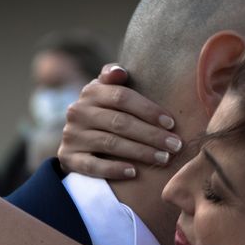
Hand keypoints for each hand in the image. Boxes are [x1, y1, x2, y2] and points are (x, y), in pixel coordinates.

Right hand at [58, 64, 182, 179]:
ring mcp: (72, 135)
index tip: (171, 123)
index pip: (122, 97)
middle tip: (175, 145)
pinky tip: (134, 173)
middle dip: (151, 134)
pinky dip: (114, 169)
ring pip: (110, 144)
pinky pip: (93, 165)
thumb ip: (115, 78)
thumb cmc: (107, 111)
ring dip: (140, 152)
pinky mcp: (69, 157)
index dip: (148, 110)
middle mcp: (78, 112)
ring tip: (164, 158)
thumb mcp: (109, 91)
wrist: (78, 139)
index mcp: (91, 92)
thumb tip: (119, 72)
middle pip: (120, 122)